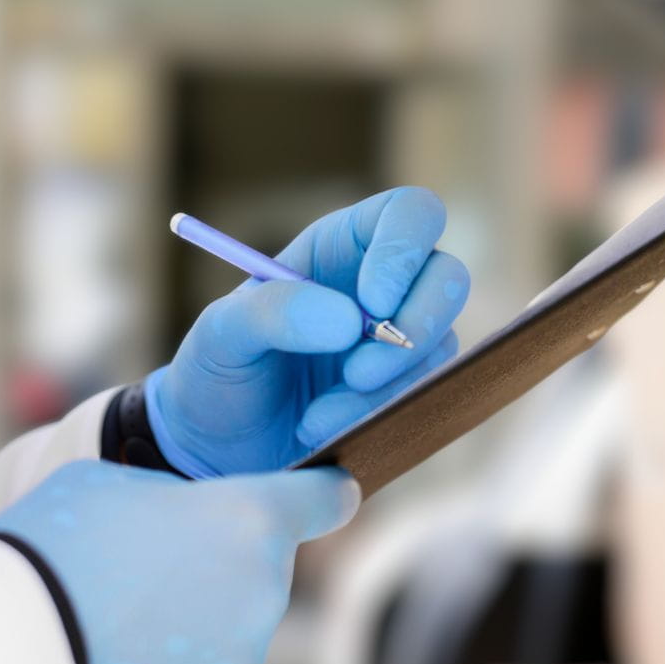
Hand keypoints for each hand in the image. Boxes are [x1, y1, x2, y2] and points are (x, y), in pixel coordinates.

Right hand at [0, 461, 358, 663]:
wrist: (8, 662)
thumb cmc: (54, 551)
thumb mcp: (109, 485)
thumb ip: (170, 497)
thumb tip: (181, 520)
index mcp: (249, 523)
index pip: (319, 500)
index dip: (326, 494)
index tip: (337, 495)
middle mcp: (264, 596)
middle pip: (258, 569)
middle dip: (218, 563)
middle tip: (145, 567)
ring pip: (232, 629)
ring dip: (196, 622)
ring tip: (120, 623)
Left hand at [147, 186, 469, 475]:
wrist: (216, 448)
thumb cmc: (216, 374)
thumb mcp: (220, 334)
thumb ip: (271, 311)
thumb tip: (351, 320)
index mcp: (341, 247)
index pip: (409, 215)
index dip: (405, 249)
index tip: (372, 303)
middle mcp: (383, 289)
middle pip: (448, 278)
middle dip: (416, 325)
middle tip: (360, 370)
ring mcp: (399, 345)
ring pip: (440, 347)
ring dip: (387, 386)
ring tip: (316, 417)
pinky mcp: (403, 394)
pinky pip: (422, 398)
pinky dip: (376, 417)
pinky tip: (322, 430)